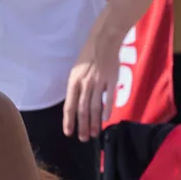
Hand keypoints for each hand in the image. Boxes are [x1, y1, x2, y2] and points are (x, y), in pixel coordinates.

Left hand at [63, 24, 123, 141]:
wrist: (103, 41)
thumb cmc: (89, 56)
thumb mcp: (77, 72)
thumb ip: (77, 88)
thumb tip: (77, 104)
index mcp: (74, 82)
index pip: (69, 106)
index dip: (69, 120)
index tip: (69, 133)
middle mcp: (84, 84)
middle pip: (82, 109)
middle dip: (82, 126)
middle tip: (84, 138)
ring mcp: (98, 82)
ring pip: (95, 106)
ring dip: (94, 122)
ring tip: (94, 133)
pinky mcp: (111, 79)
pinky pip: (109, 97)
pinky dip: (107, 109)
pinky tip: (106, 119)